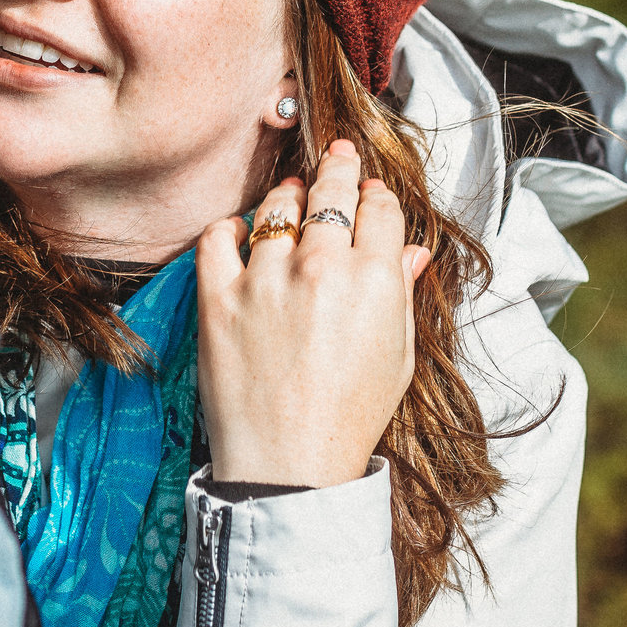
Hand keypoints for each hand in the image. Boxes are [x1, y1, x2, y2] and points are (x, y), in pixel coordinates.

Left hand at [195, 139, 431, 488]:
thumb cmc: (349, 417)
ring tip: (291, 193)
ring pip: (276, 208)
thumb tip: (409, 253)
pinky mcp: (219, 297)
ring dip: (287, 195)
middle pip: (330, 193)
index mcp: (373, 280)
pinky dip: (229, 228)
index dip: (376, 196)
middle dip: (338, 170)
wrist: (289, 466)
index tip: (371, 194)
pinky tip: (239, 231)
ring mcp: (266, 279)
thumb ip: (399, 294)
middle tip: (337, 159)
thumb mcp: (397, 356)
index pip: (378, 210)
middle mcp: (321, 267)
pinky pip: (218, 238)